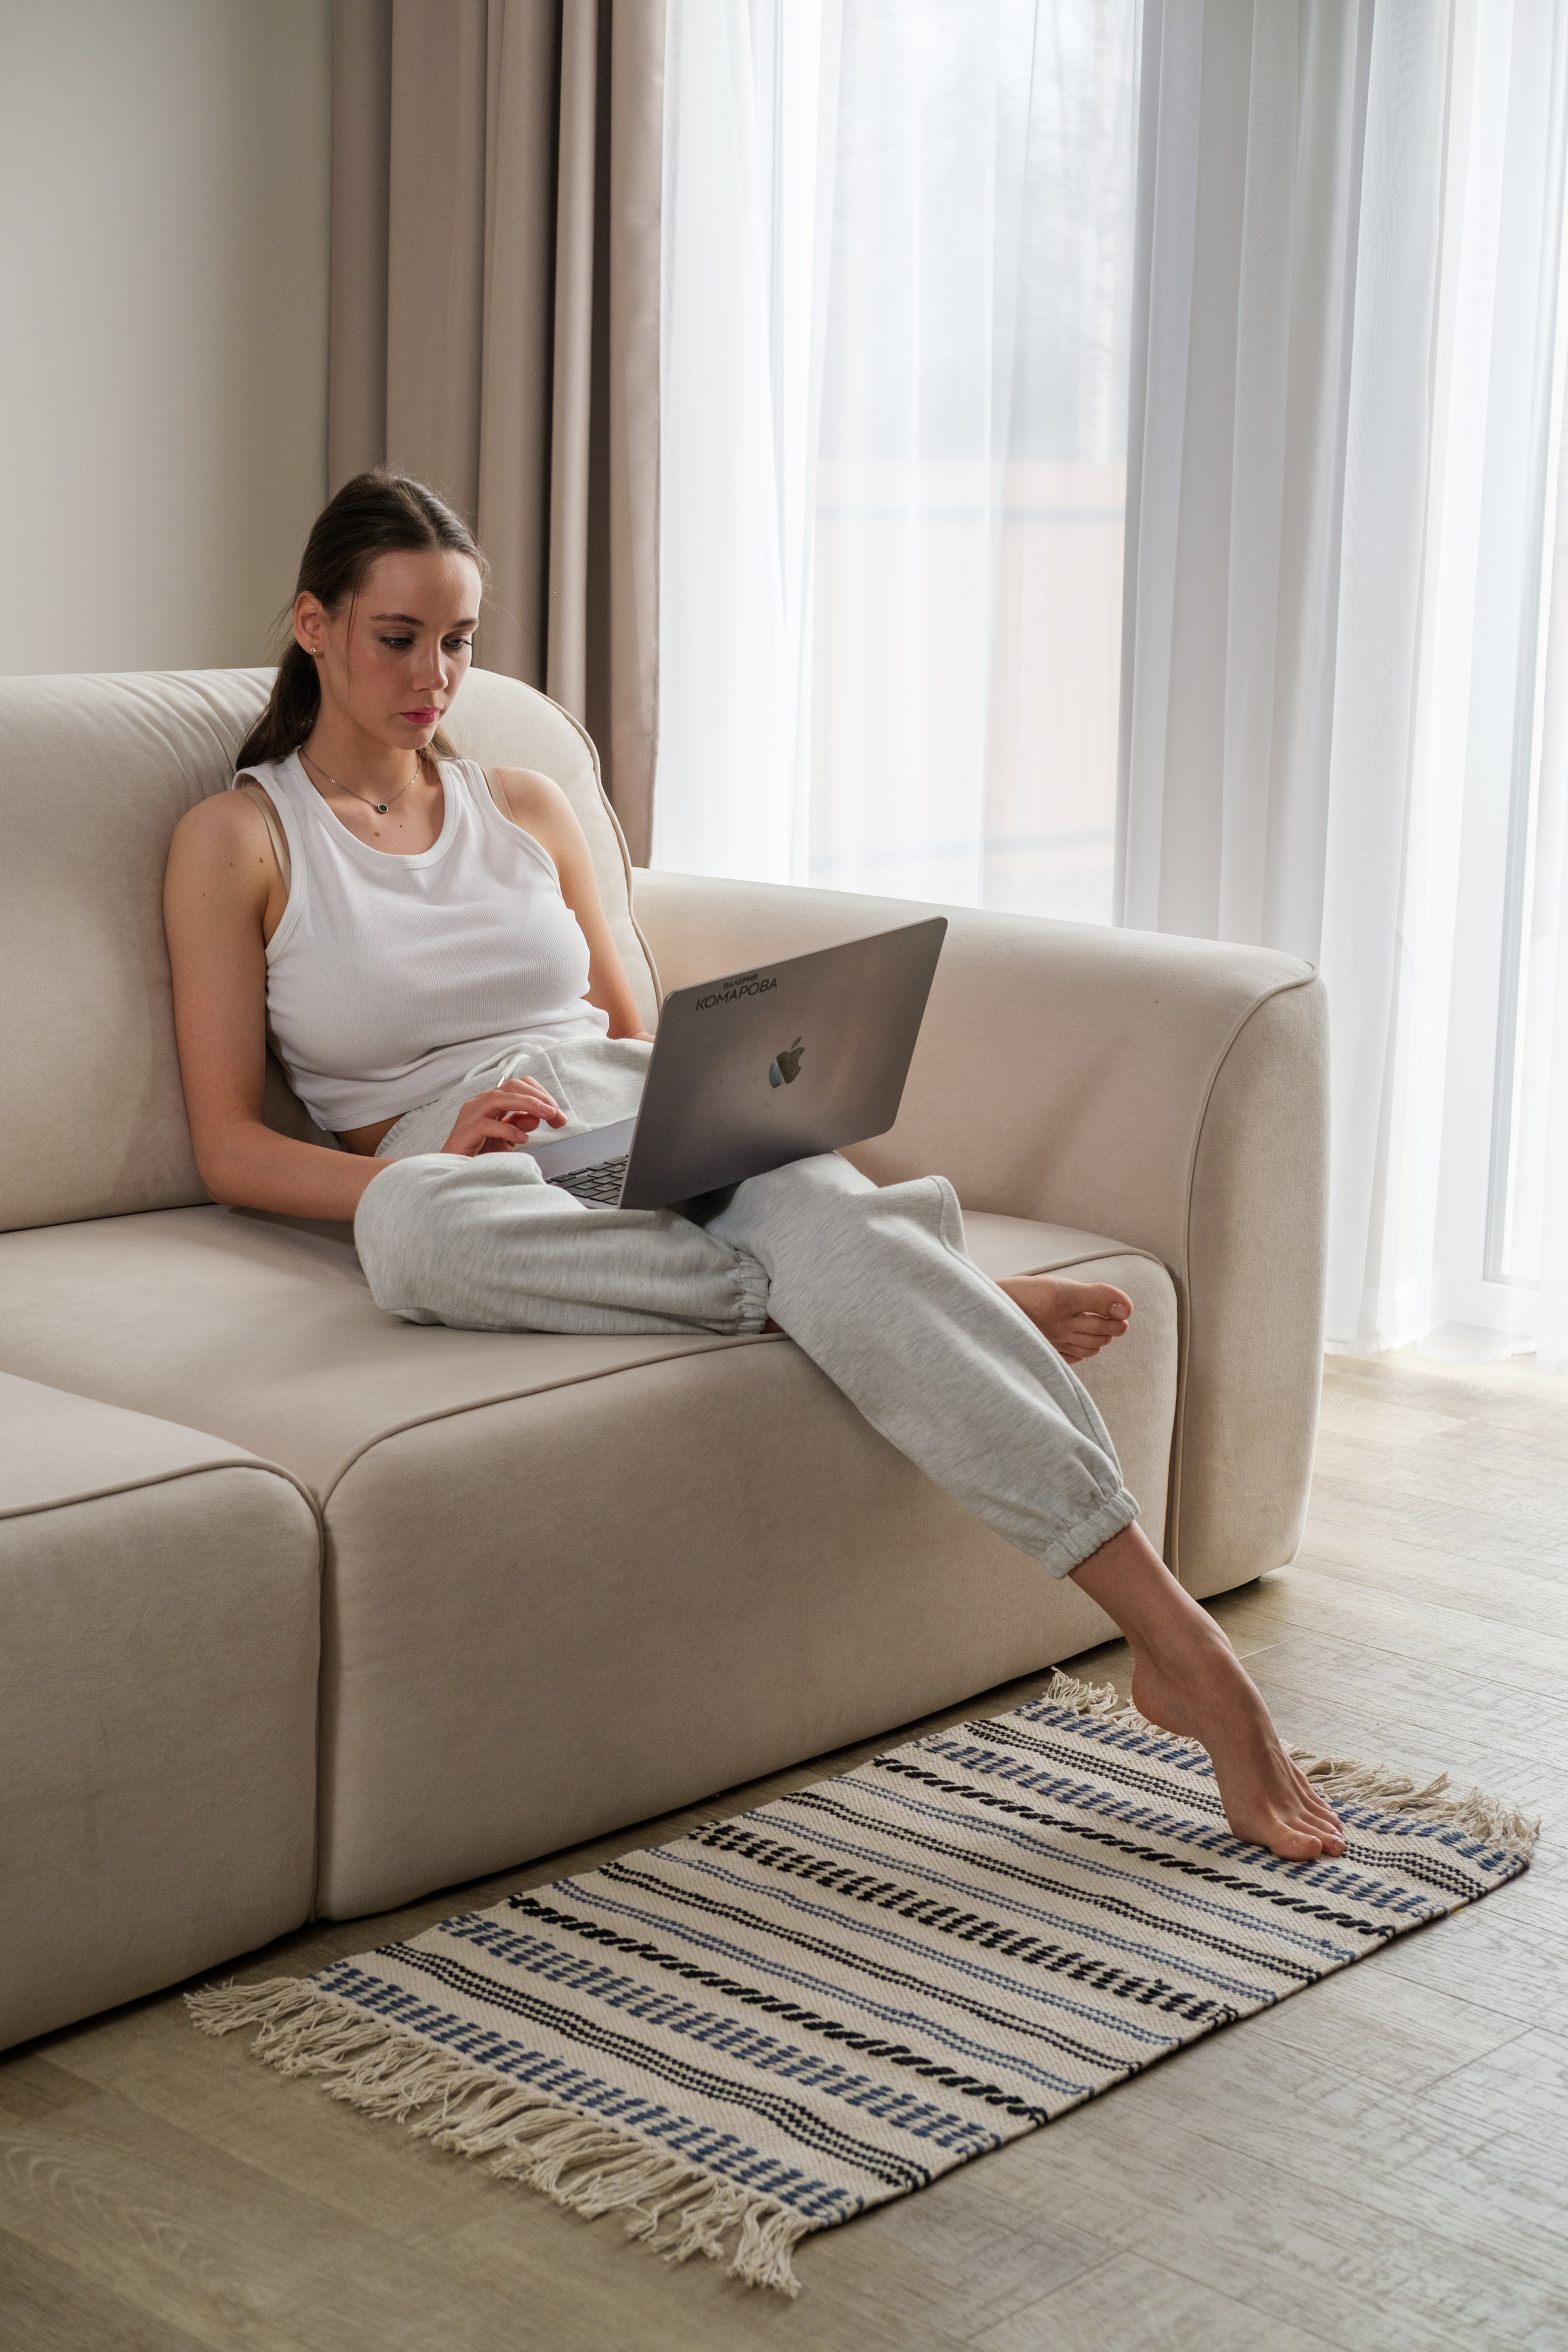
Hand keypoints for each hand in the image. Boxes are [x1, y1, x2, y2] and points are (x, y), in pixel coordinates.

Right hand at [439, 1078, 565, 1156]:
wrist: (453, 1170)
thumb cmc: (477, 1153)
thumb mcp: (505, 1138)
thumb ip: (520, 1124)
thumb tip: (538, 1115)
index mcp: (492, 1102)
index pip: (519, 1086)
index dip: (541, 1095)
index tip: (558, 1114)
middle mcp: (480, 1103)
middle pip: (512, 1087)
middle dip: (539, 1098)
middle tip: (557, 1115)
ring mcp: (471, 1114)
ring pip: (499, 1098)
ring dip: (528, 1104)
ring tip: (547, 1116)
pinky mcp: (466, 1130)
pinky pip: (487, 1124)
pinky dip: (508, 1129)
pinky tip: (523, 1138)